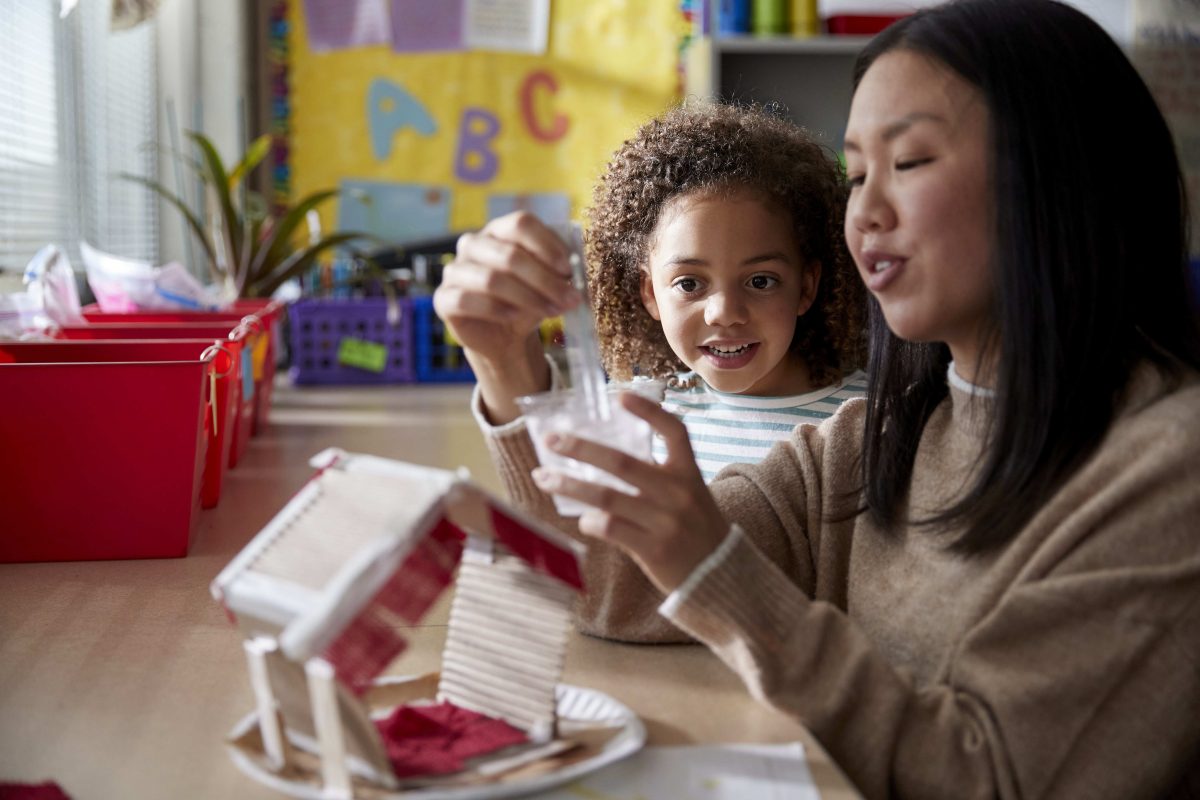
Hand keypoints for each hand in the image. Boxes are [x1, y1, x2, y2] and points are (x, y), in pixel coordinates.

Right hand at [433, 211, 582, 420]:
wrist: (505, 335)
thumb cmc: (530, 299)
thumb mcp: (550, 281)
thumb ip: (562, 271)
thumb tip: (578, 270)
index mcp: (500, 231)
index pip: (521, 223)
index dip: (547, 245)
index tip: (570, 269)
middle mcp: (473, 244)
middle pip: (510, 255)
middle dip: (545, 280)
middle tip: (570, 299)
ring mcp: (455, 270)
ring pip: (491, 280)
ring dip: (527, 298)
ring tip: (551, 311)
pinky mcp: (444, 298)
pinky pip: (468, 301)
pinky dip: (496, 310)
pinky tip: (515, 318)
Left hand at [531, 392, 730, 592]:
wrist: (721, 575)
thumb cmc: (696, 529)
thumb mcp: (690, 495)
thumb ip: (658, 477)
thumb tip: (602, 461)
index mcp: (689, 473)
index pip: (674, 432)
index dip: (648, 412)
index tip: (620, 396)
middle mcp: (679, 493)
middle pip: (623, 462)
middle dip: (581, 448)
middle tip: (551, 440)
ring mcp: (666, 522)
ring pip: (607, 497)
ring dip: (570, 485)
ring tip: (544, 478)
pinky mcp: (654, 549)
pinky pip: (611, 528)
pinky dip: (590, 521)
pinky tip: (584, 520)